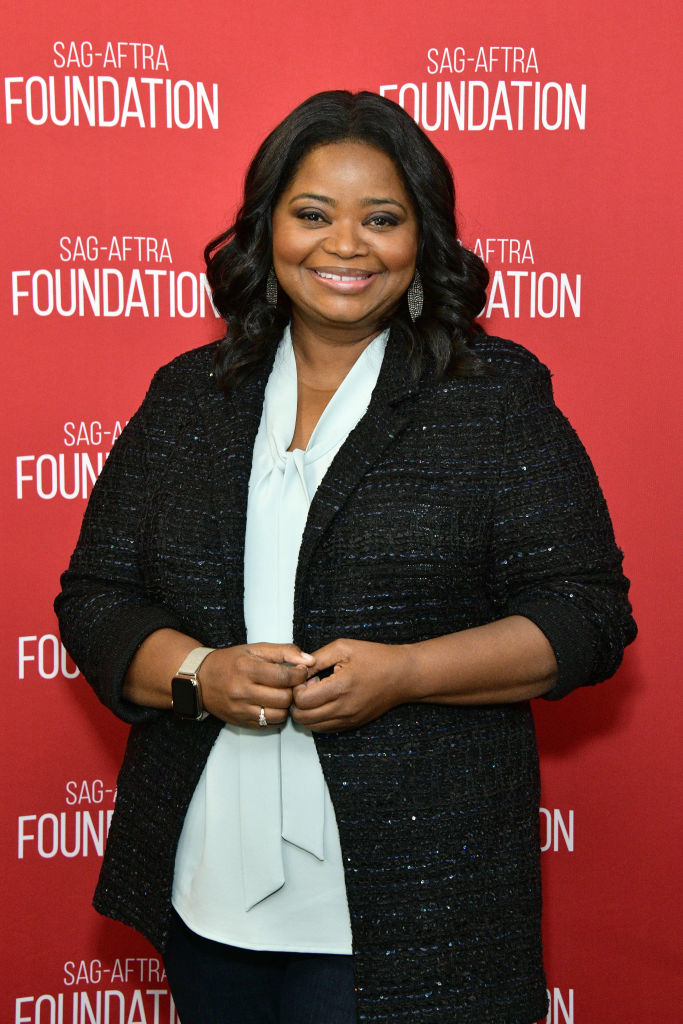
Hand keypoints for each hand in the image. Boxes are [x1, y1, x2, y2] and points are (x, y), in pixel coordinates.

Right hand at [200, 643, 313, 727]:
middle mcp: (243, 691)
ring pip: (279, 715)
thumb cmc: (230, 662)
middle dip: (293, 690)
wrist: (201, 680)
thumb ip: (285, 651)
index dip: (299, 674)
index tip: (301, 671)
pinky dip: (275, 716)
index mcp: (247, 668)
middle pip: (284, 697)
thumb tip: (309, 660)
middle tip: (292, 684)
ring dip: (286, 706)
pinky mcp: (241, 722)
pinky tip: (271, 705)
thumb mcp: (256, 649)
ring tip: (281, 695)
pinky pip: (269, 725)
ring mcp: (241, 709)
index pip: (284, 676)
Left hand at [290, 638, 410, 731]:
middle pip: (303, 717)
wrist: (403, 676)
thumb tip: (297, 668)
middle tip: (307, 686)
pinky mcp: (352, 725)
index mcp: (341, 686)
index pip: (302, 700)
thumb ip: (317, 657)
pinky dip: (318, 719)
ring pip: (312, 727)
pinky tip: (326, 702)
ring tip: (317, 694)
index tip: (305, 677)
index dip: (296, 688)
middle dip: (297, 702)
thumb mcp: (344, 647)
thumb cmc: (377, 658)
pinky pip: (325, 729)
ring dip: (306, 712)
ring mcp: (349, 720)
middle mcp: (344, 708)